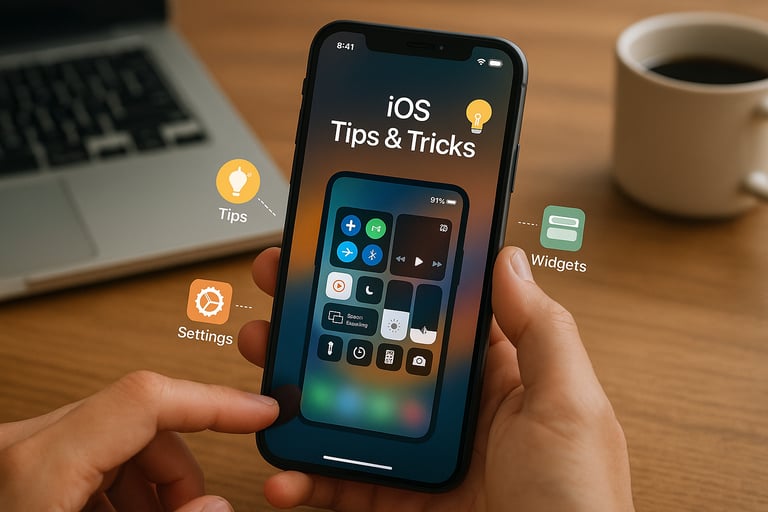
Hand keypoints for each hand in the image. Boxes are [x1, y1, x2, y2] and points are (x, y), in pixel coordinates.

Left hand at [0, 371, 278, 510]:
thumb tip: (214, 506)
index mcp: (35, 466)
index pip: (145, 400)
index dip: (213, 402)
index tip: (256, 412)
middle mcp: (18, 446)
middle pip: (137, 423)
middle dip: (179, 468)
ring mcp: (13, 453)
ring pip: (117, 437)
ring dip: (151, 481)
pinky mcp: (14, 466)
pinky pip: (88, 456)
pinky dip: (118, 489)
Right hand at [239, 246, 633, 510]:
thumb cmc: (581, 501)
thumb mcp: (570, 406)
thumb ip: (541, 332)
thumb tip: (509, 260)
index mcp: (497, 377)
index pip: (432, 313)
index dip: (389, 280)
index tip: (346, 252)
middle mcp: (455, 411)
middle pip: (376, 356)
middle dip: (324, 324)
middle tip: (282, 295)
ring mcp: (423, 457)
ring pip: (348, 413)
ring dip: (299, 390)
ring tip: (263, 364)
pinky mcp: (402, 501)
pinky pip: (343, 484)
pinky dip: (306, 477)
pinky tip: (283, 466)